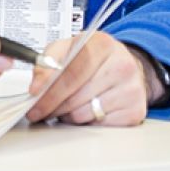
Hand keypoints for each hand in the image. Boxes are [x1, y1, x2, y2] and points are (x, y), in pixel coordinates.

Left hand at [26, 31, 146, 126]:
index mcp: (102, 44)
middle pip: (76, 97)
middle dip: (52, 105)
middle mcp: (122, 66)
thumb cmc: (92, 57)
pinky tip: (84, 110)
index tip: (34, 97)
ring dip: (67, 114)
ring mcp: (131, 90)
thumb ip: (47, 62)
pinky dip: (85, 122)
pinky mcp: (135, 111)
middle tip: (39, 108)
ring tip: (66, 105)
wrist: (123, 65)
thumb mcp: (67, 47)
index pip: (72, 71)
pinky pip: (97, 126)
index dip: (49, 88)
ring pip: (84, 114)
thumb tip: (37, 86)